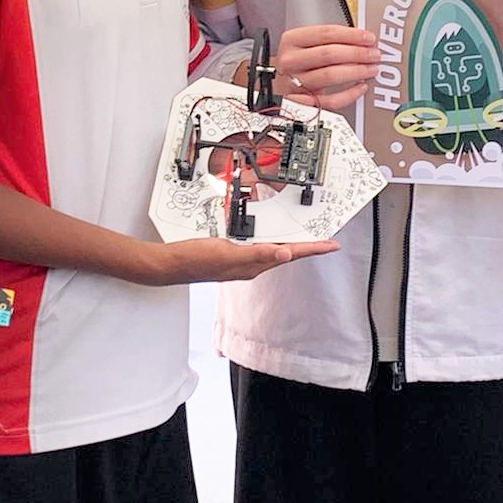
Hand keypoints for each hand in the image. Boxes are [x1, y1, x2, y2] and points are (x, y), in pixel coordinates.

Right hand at [133, 237, 339, 285]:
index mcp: (253, 265)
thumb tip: (286, 254)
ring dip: (290, 244)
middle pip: (287, 253)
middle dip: (307, 247)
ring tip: (306, 239)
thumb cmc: (195, 261)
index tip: (332, 245)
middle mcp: (250, 264)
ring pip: (273, 250)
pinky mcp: (230, 254)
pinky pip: (258, 247)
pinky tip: (269, 237)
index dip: (313, 249)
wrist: (170, 265)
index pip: (291, 255)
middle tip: (325, 241)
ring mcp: (240, 260)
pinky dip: (270, 240)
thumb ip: (257, 254)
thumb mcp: (228, 253)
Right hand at [257, 25, 379, 110]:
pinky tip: (360, 87)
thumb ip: (330, 40)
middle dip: (357, 53)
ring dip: (356, 71)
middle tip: (374, 54)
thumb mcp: (306, 45)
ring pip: (330, 75)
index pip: (325, 33)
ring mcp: (294, 82)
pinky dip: (349, 94)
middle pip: (328, 54)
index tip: (368, 38)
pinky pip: (330, 100)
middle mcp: (290, 60)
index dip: (351, 35)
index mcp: (291, 40)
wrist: (278, 85)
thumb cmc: (298, 63)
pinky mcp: (302, 102)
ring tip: (371, 69)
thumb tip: (363, 41)